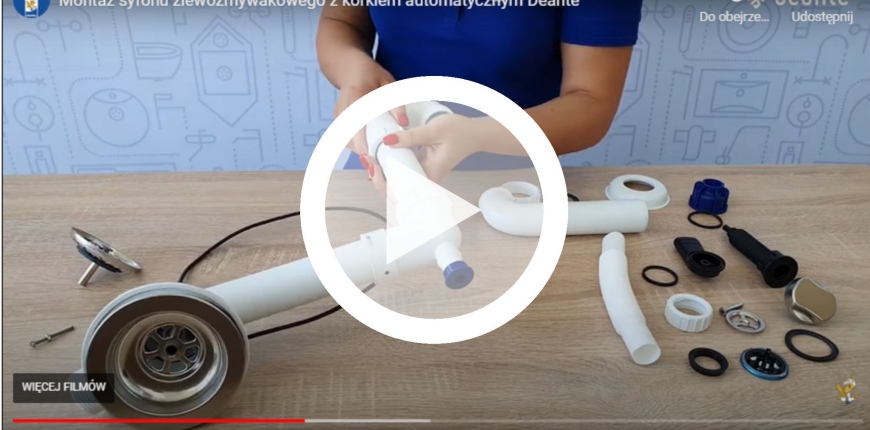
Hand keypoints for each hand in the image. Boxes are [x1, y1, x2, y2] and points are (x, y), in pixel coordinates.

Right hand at [333, 62, 407, 192]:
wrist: (348, 67)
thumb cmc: (370, 74)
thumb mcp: (388, 83)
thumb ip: (396, 102)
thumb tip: (404, 123)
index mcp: (356, 96)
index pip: (356, 122)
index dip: (361, 141)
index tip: (369, 156)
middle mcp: (343, 108)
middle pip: (349, 136)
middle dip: (362, 153)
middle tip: (375, 169)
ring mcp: (338, 115)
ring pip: (347, 139)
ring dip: (359, 152)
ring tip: (373, 166)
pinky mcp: (338, 120)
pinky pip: (346, 137)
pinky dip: (357, 146)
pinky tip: (368, 155)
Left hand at [380, 114, 479, 183]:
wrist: (474, 134)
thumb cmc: (460, 133)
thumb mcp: (434, 130)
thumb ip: (410, 137)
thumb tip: (388, 141)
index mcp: (430, 175)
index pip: (403, 192)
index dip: (385, 184)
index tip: (376, 167)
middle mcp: (426, 180)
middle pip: (398, 193)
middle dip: (379, 181)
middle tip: (370, 162)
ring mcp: (423, 175)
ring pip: (399, 184)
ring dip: (384, 175)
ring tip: (372, 160)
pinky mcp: (421, 169)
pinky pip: (403, 174)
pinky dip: (391, 168)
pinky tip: (381, 159)